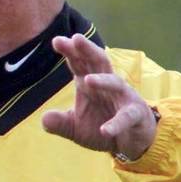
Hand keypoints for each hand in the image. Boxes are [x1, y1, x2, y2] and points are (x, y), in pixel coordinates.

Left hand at [41, 34, 156, 159]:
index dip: (70, 51)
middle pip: (98, 63)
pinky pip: (126, 116)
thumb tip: (44, 119)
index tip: (56, 40)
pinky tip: (105, 130)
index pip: (79, 64)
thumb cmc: (101, 126)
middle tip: (76, 38)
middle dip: (88, 50)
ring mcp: (123, 98)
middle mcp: (107, 86)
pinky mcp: (136, 114)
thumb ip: (60, 123)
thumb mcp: (75, 128)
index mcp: (89, 84)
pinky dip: (116, 123)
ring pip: (115, 83)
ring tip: (88, 80)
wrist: (131, 143)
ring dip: (102, 81)